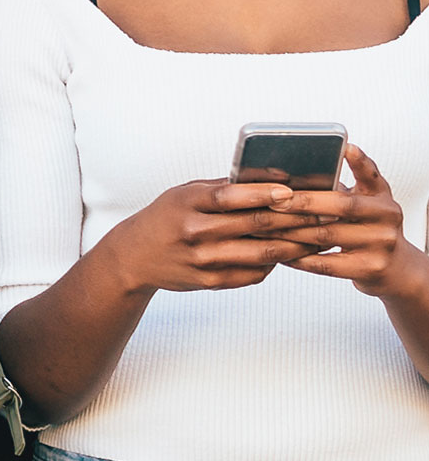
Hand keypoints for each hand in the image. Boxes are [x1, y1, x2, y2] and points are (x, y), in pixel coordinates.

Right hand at [93, 175, 306, 294]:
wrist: (134, 256)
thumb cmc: (167, 217)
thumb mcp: (185, 194)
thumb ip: (223, 188)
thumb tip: (273, 178)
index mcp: (187, 202)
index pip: (229, 197)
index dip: (263, 194)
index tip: (292, 191)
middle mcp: (194, 231)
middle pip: (255, 225)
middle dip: (295, 218)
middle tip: (326, 212)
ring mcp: (203, 259)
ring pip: (262, 253)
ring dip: (296, 244)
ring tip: (320, 236)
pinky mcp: (210, 281)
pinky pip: (254, 273)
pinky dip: (276, 262)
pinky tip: (292, 254)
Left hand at [269, 146, 428, 299]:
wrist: (396, 268)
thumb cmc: (366, 229)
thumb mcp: (364, 203)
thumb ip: (341, 187)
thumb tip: (293, 170)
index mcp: (382, 196)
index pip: (370, 175)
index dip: (359, 161)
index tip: (345, 147)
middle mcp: (386, 216)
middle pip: (340, 205)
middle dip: (302, 202)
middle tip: (272, 199)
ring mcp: (381, 243)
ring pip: (327, 235)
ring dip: (291, 231)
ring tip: (265, 226)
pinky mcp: (371, 268)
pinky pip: (326, 264)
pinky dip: (300, 258)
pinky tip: (281, 253)